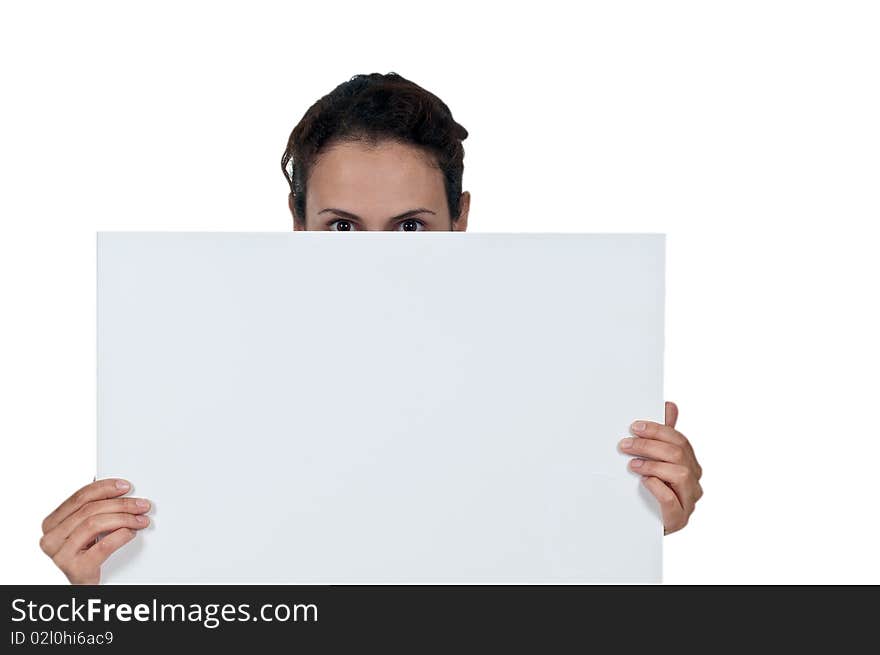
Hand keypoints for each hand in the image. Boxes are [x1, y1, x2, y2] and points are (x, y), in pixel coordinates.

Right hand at [39, 478, 150, 583]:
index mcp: (52, 523)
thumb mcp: (84, 530)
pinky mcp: (76, 570)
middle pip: (89, 510)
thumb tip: (118, 490)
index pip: (79, 498)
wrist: (84, 586)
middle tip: (141, 504)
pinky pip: (103, 546)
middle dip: (120, 504)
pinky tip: (131, 533)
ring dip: (124, 518)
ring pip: (95, 524)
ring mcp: (61, 555)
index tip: (125, 486)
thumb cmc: (86, 555)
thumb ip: (92, 510)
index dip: (104, 488)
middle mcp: (51, 538)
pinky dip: (121, 536)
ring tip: (140, 520)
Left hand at [619, 401, 702, 534]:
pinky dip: (657, 487)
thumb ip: (663, 436)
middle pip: (678, 454)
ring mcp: (688, 501)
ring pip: (680, 473)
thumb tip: (670, 406)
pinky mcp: (678, 519)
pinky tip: (643, 481)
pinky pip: (671, 500)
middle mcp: (693, 482)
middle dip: (649, 446)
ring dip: (652, 464)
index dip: (657, 430)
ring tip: (632, 464)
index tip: (634, 427)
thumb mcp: (654, 460)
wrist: (639, 525)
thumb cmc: (648, 490)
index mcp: (690, 464)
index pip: (679, 440)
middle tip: (625, 445)